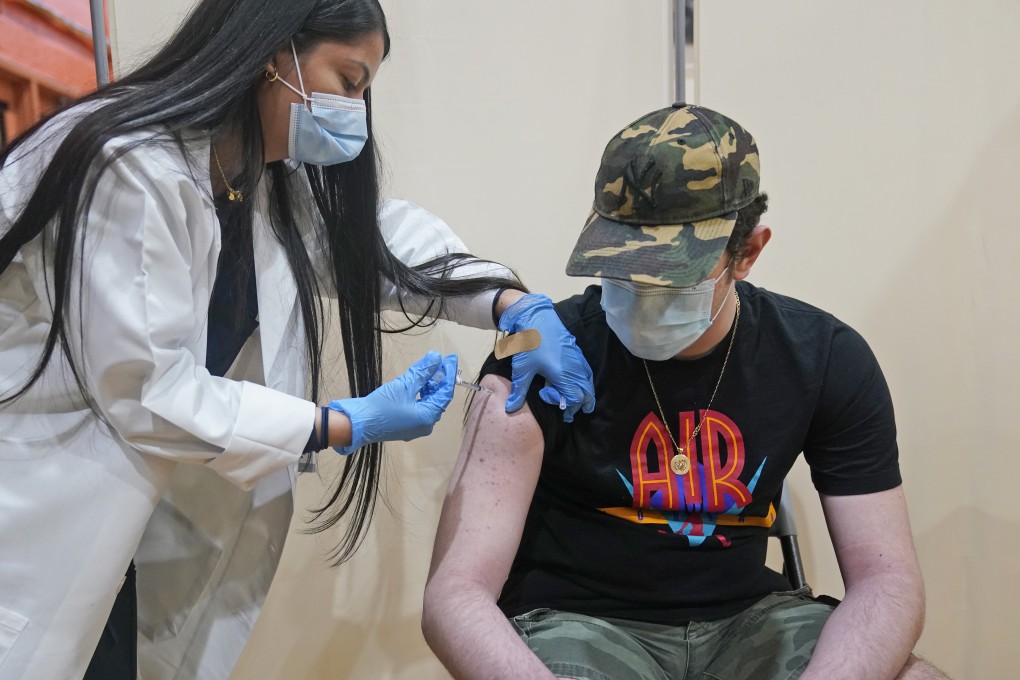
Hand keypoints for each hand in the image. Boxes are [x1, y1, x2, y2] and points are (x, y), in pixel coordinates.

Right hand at [328, 352, 456, 454]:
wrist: (358, 423)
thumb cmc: (382, 406)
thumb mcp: (404, 385)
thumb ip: (423, 371)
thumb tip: (436, 357)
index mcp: (428, 417)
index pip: (445, 393)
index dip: (449, 374)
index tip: (450, 358)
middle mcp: (426, 425)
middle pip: (438, 398)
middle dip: (439, 379)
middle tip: (439, 361)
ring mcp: (416, 427)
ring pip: (429, 403)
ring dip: (429, 386)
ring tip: (428, 369)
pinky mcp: (407, 426)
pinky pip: (420, 408)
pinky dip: (421, 395)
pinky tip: (418, 383)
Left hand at [498, 293, 595, 421]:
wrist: (537, 318)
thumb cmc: (530, 344)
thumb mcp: (522, 369)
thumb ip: (519, 391)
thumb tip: (511, 409)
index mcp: (563, 374)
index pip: (574, 399)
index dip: (563, 403)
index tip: (545, 393)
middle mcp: (575, 369)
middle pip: (586, 395)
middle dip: (578, 405)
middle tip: (566, 411)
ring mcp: (579, 361)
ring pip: (588, 384)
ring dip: (583, 395)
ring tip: (572, 402)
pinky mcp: (578, 354)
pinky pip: (587, 374)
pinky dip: (583, 384)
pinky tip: (572, 384)